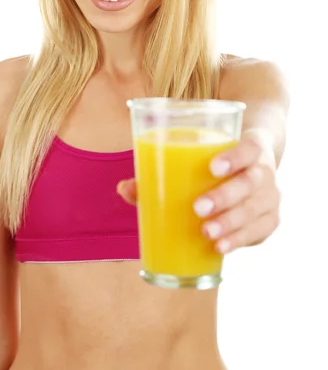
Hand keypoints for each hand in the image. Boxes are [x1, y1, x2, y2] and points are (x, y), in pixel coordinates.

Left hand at [116, 131, 280, 253]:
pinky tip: (221, 248)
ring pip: (256, 211)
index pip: (250, 148)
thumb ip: (162, 170)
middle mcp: (265, 171)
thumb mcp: (198, 156)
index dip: (234, 157)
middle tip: (199, 208)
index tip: (212, 167)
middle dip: (226, 197)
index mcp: (251, 147)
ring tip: (207, 233)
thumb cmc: (215, 160)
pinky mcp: (269, 220)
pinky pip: (259, 232)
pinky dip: (240, 240)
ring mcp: (271, 197)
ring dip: (231, 223)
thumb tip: (124, 189)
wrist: (253, 163)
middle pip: (252, 183)